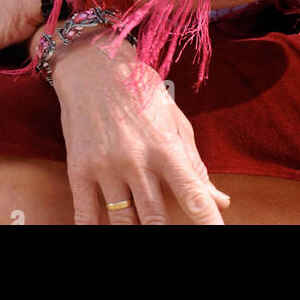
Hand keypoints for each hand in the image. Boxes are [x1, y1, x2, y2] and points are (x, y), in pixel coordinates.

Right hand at [48, 29, 230, 224]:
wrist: (91, 64)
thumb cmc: (139, 89)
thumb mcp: (173, 118)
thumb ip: (195, 164)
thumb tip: (220, 202)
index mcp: (165, 145)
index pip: (192, 193)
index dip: (208, 221)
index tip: (219, 235)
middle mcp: (136, 159)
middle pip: (156, 218)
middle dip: (165, 232)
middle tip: (173, 234)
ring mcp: (105, 166)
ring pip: (123, 222)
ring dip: (135, 232)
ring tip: (143, 228)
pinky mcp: (79, 169)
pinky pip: (85, 214)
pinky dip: (93, 230)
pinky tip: (103, 232)